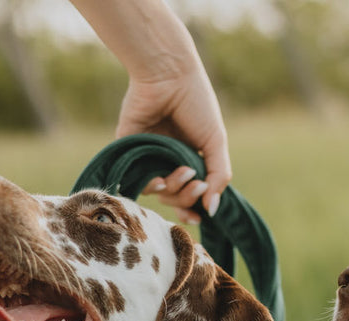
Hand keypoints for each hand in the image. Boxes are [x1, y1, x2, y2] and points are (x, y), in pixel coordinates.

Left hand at [116, 67, 230, 224]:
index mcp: (190, 159)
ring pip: (160, 194)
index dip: (195, 209)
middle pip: (176, 198)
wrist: (168, 76)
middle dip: (188, 198)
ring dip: (175, 191)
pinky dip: (152, 186)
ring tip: (185, 172)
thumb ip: (219, 177)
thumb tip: (213, 210)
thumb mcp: (216, 142)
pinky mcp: (129, 153)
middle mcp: (168, 161)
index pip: (191, 194)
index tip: (201, 216)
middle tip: (197, 185)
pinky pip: (139, 181)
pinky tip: (161, 178)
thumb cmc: (196, 104)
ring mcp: (148, 159)